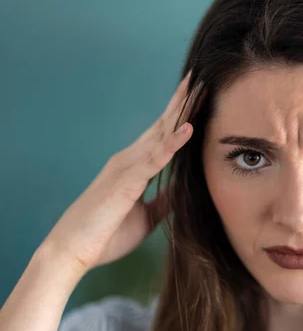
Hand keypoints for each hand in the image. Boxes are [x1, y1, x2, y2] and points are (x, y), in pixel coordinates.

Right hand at [37, 71, 202, 270]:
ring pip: (159, 134)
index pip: (162, 135)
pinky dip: (171, 143)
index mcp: (135, 167)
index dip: (180, 116)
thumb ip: (164, 200)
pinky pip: (153, 159)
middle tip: (201, 80)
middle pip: (162, 125)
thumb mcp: (147, 216)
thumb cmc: (107, 233)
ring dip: (180, 112)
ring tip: (199, 90)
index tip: (198, 98)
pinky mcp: (126, 181)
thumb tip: (182, 189)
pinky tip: (187, 129)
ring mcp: (126, 167)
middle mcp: (130, 159)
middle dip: (182, 102)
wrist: (74, 251)